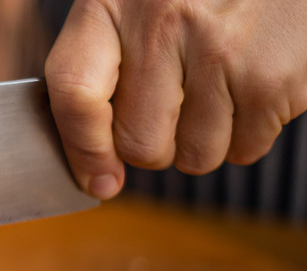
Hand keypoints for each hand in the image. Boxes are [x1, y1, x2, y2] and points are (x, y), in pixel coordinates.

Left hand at [45, 0, 306, 199]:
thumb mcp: (138, 6)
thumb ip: (102, 67)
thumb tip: (96, 169)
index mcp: (112, 1)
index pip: (74, 92)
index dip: (83, 149)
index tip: (98, 179)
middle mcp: (161, 22)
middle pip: (138, 144)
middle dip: (156, 145)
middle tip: (176, 106)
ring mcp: (219, 49)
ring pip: (194, 157)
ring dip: (204, 140)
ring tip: (220, 86)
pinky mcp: (269, 78)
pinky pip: (244, 150)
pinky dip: (248, 134)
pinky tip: (250, 85)